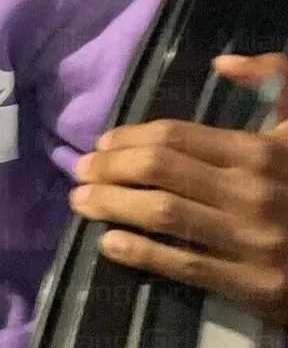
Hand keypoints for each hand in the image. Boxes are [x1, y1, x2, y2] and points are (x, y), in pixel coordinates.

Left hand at [70, 52, 287, 328]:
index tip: (101, 143)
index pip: (174, 136)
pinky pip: (184, 265)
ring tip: (81, 201)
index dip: (129, 138)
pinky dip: (141, 253)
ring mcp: (251, 240)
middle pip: (158, 170)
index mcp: (259, 152)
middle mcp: (251, 192)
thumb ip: (274, 81)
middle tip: (80, 170)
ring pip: (162, 213)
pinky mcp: (252, 285)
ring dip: (111, 204)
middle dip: (109, 168)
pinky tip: (109, 243)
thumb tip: (223, 62)